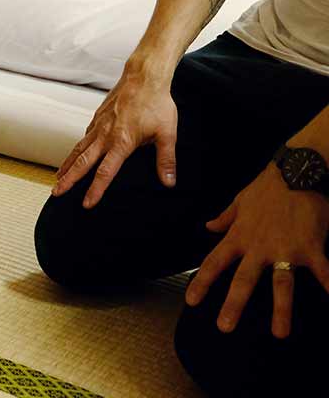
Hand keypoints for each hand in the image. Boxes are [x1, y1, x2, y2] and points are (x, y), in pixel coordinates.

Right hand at [53, 68, 177, 207]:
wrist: (144, 77)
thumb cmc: (157, 104)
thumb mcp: (167, 133)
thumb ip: (166, 159)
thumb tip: (169, 182)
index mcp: (122, 142)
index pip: (105, 172)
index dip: (95, 189)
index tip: (86, 204)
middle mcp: (105, 135)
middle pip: (82, 162)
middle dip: (69, 180)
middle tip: (56, 192)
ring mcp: (99, 125)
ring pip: (78, 149)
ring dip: (67, 165)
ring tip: (58, 178)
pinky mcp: (97, 117)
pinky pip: (84, 137)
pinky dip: (75, 149)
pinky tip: (73, 155)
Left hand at [185, 163, 328, 337]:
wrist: (297, 172)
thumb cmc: (268, 186)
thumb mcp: (240, 200)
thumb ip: (225, 217)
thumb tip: (208, 226)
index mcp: (240, 236)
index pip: (214, 262)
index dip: (202, 282)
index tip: (191, 301)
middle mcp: (259, 246)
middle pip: (243, 280)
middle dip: (233, 304)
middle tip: (224, 326)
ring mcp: (286, 249)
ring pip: (281, 284)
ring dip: (281, 309)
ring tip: (280, 333)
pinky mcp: (312, 248)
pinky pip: (323, 272)